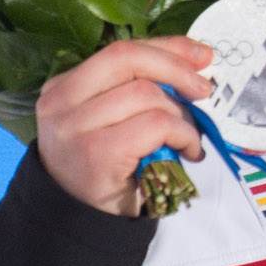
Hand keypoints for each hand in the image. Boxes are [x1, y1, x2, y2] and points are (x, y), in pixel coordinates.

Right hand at [34, 37, 213, 216]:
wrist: (78, 217)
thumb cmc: (105, 166)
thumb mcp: (112, 120)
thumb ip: (138, 90)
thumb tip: (195, 62)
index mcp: (64, 86)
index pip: (120, 51)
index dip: (167, 48)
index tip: (201, 55)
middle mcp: (62, 101)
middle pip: (128, 60)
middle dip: (176, 69)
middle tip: (203, 91)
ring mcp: (75, 127)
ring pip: (146, 94)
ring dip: (182, 115)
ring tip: (188, 137)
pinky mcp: (97, 152)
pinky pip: (156, 125)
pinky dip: (183, 134)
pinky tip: (187, 150)